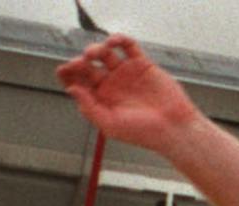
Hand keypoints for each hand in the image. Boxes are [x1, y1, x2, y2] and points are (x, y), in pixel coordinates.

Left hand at [56, 36, 200, 153]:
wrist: (173, 128)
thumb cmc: (143, 133)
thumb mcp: (110, 125)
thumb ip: (89, 108)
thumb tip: (72, 89)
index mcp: (101, 100)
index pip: (79, 82)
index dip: (69, 74)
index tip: (65, 69)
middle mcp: (112, 85)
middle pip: (88, 66)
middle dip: (80, 61)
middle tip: (81, 62)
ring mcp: (126, 73)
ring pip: (105, 53)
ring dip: (96, 49)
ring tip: (95, 53)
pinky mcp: (141, 64)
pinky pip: (128, 46)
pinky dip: (119, 39)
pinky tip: (113, 41)